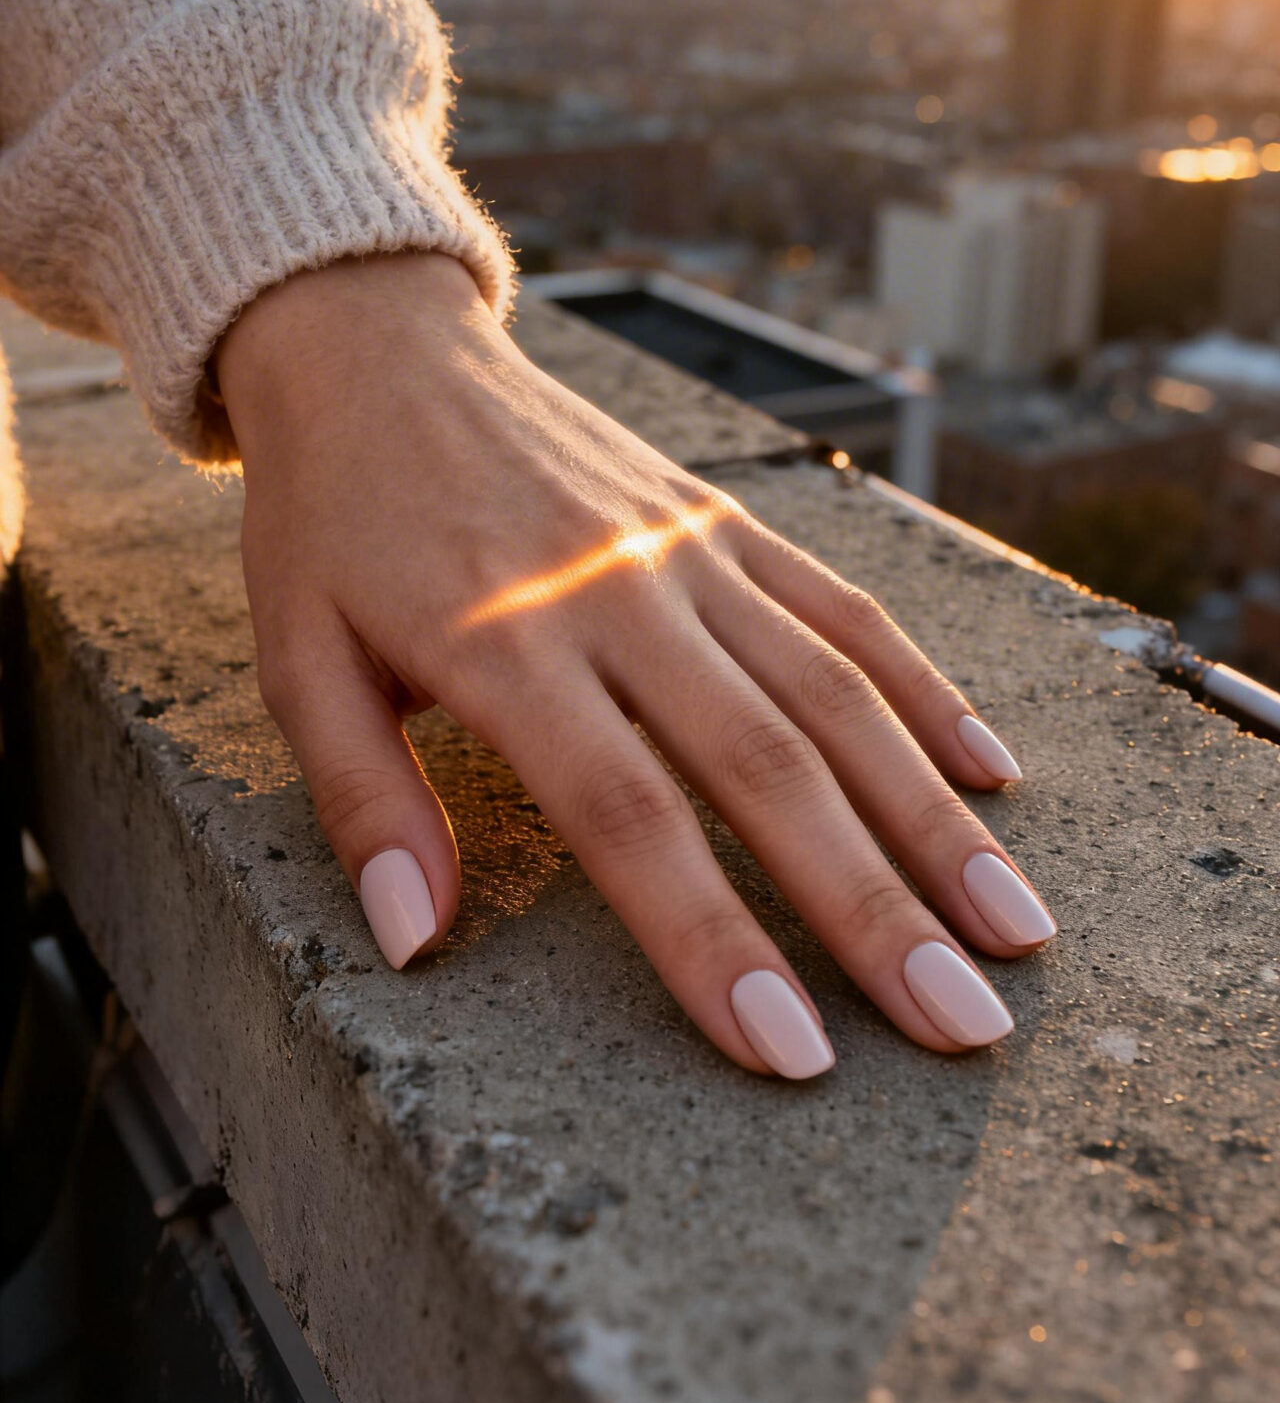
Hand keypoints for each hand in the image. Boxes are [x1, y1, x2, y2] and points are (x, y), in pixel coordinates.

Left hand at [217, 252, 1053, 1078]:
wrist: (378, 348)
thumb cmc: (329, 522)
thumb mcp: (294, 657)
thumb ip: (361, 800)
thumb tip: (414, 942)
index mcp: (504, 647)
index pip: (630, 818)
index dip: (714, 941)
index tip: (794, 1054)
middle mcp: (618, 595)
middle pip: (768, 766)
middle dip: (874, 908)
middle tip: (965, 1027)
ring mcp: (685, 550)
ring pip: (834, 691)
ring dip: (931, 814)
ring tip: (1014, 927)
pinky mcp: (722, 518)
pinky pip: (840, 607)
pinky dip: (922, 689)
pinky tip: (992, 773)